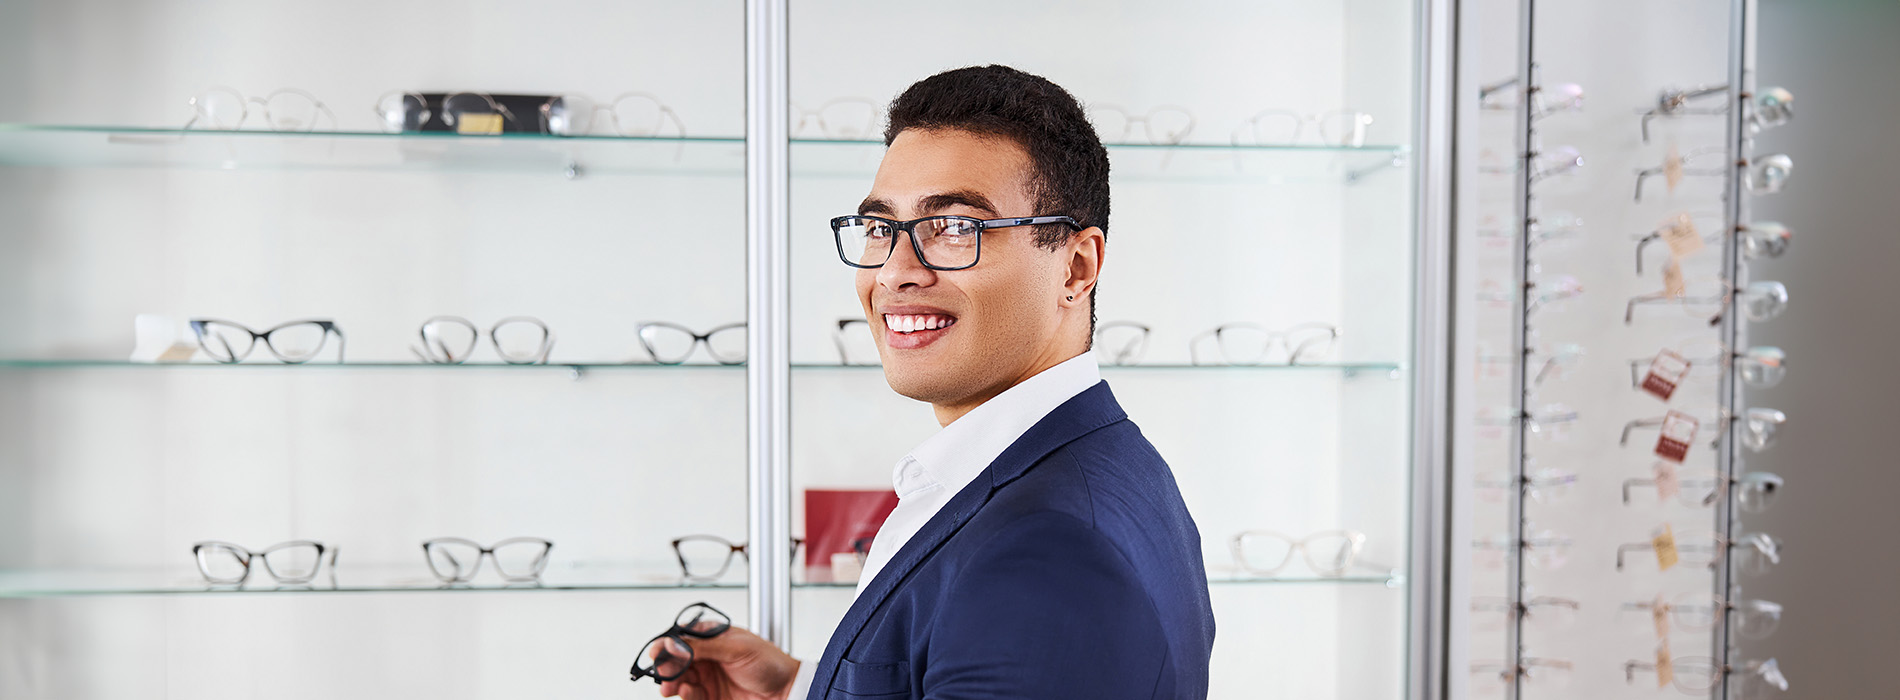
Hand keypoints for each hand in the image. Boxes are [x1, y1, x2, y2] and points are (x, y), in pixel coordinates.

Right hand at [656, 625, 799, 699]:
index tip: (658, 651)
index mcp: (714, 638)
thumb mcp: (737, 648)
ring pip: (679, 678)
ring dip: (672, 681)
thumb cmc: (771, 663)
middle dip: (667, 665)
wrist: (786, 691)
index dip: (668, 643)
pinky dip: (684, 693)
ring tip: (672, 686)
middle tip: (663, 672)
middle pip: (677, 659)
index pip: (683, 637)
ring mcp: (709, 677)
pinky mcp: (710, 696)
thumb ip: (704, 645)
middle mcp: (709, 656)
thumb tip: (676, 641)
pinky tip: (686, 691)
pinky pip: (690, 695)